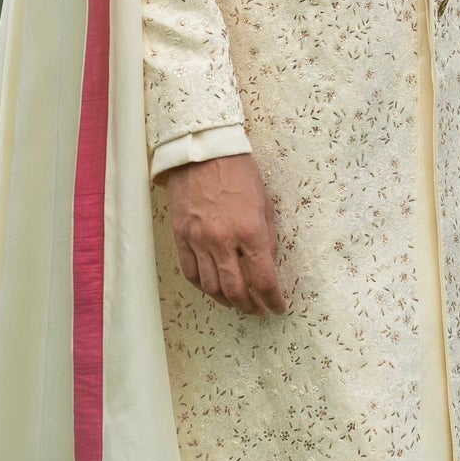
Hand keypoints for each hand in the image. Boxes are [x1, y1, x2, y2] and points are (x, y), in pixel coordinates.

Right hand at [164, 151, 286, 315]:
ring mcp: (199, 240)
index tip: (278, 307)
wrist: (204, 151)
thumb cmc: (239, 172)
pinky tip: (212, 287)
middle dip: (250, 306)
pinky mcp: (181, 236)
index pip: (264, 280)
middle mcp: (224, 241)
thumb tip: (267, 265)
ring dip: (226, 300)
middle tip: (257, 309)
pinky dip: (202, 285)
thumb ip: (267, 238)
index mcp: (250, 232)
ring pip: (211, 287)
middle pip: (236, 291)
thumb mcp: (265, 204)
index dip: (273, 300)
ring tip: (235, 301)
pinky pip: (190, 272)